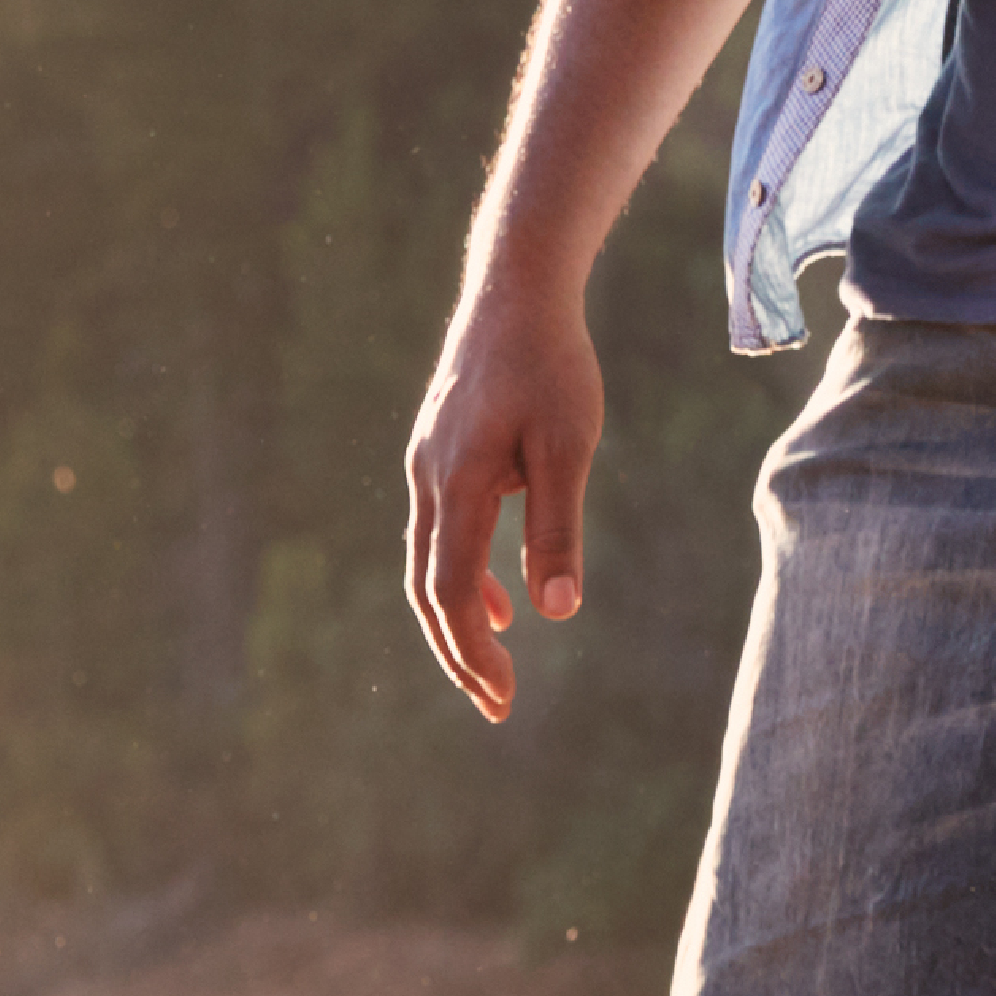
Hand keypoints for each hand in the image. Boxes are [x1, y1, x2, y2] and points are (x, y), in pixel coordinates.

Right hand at [402, 289, 607, 726]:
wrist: (515, 289)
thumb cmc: (552, 364)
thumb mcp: (569, 447)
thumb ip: (557, 528)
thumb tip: (557, 614)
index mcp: (456, 484)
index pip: (448, 592)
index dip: (472, 652)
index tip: (503, 698)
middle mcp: (428, 480)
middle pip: (426, 590)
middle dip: (458, 654)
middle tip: (495, 706)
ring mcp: (427, 465)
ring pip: (428, 562)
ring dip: (458, 619)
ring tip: (494, 666)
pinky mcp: (439, 453)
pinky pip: (440, 531)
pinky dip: (461, 575)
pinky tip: (497, 599)